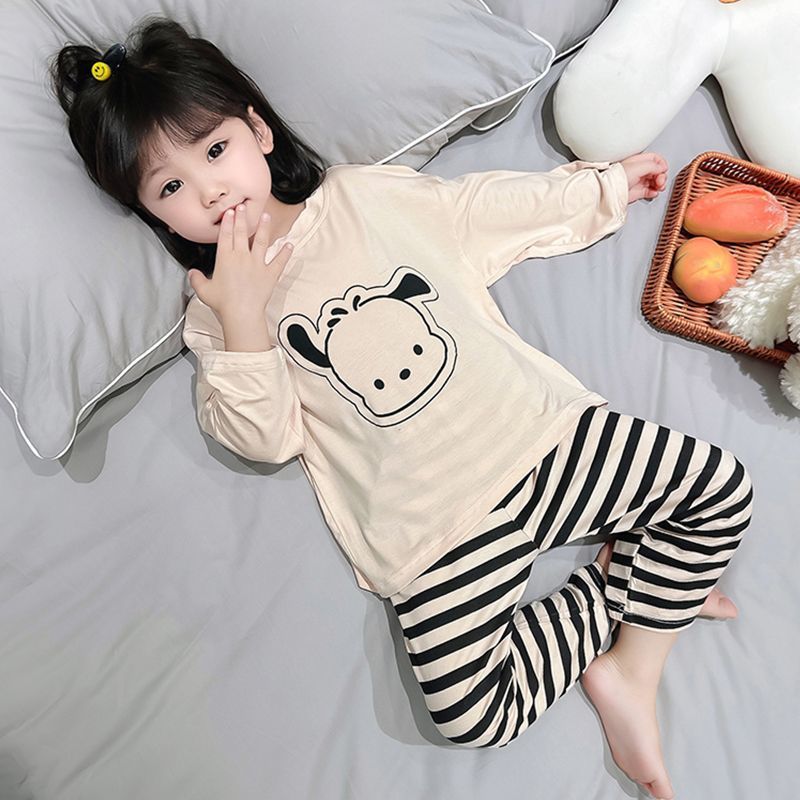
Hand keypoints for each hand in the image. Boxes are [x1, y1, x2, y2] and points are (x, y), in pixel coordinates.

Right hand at [187, 206, 292, 321]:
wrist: (241, 313)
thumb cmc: (224, 303)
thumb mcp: (204, 291)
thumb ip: (196, 279)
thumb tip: (192, 273)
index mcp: (225, 258)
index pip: (226, 235)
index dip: (227, 222)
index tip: (229, 212)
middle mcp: (242, 257)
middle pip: (241, 233)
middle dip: (242, 218)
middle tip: (243, 207)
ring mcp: (257, 264)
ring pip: (261, 241)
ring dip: (264, 228)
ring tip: (266, 216)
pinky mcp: (270, 274)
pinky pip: (279, 261)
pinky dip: (285, 253)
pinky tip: (289, 245)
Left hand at [619, 152, 667, 202]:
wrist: (611, 191)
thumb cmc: (619, 176)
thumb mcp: (639, 166)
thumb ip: (653, 165)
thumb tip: (662, 168)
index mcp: (639, 161)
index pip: (655, 159)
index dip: (662, 164)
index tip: (663, 170)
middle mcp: (640, 170)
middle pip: (657, 171)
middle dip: (662, 176)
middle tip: (660, 181)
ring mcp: (639, 182)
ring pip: (655, 182)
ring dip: (660, 185)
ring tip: (658, 187)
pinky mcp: (638, 192)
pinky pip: (650, 191)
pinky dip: (654, 192)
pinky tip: (653, 193)